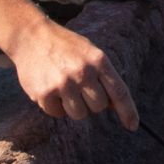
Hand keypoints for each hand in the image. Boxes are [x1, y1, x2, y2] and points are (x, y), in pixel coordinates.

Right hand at [5, 19, 137, 129]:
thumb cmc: (65, 47)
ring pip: (79, 114)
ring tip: (64, 88)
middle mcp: (83, 73)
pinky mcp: (44, 94)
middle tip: (80, 88)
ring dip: (74, 107)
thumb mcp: (90, 52)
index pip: (119, 92)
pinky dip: (55, 106)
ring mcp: (63, 84)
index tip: (132, 126)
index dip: (128, 111)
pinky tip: (50, 88)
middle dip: (92, 102)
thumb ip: (103, 76)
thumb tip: (115, 105)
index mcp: (99, 61)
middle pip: (99, 107)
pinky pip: (57, 113)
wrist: (31, 36)